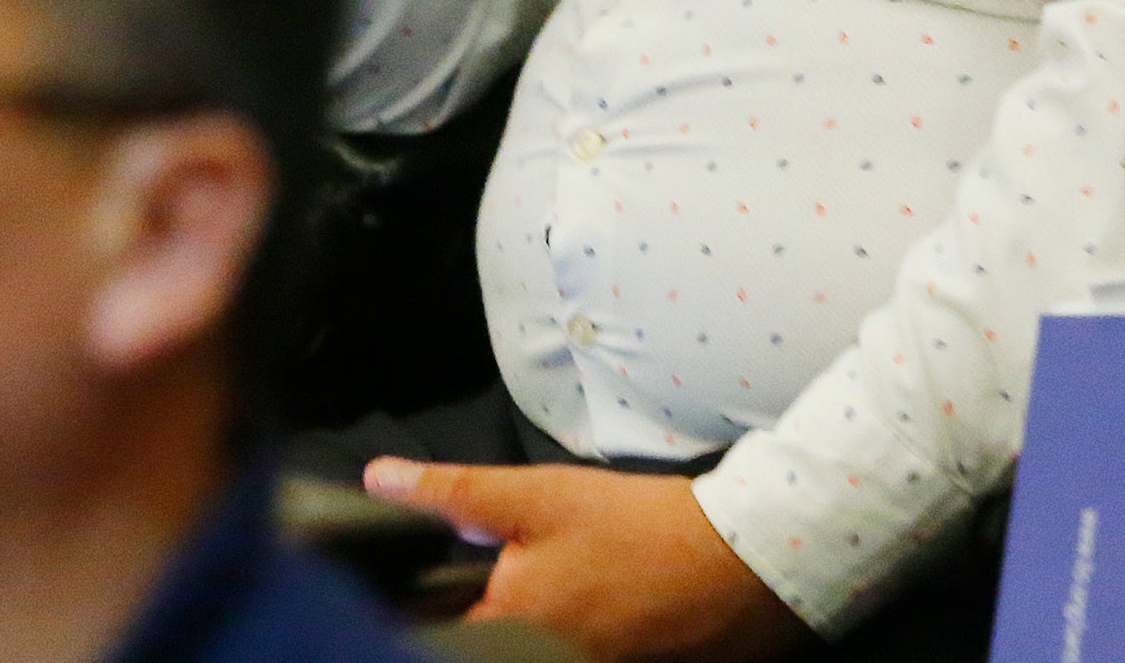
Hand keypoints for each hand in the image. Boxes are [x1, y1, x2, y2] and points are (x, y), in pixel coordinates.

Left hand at [364, 460, 806, 662]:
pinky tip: (602, 609)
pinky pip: (583, 660)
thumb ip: (455, 492)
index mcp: (511, 629)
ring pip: (536, 653)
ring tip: (577, 585)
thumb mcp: (540, 496)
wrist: (748, 561)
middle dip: (489, 614)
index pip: (437, 635)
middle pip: (490, 645)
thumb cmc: (639, 527)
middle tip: (533, 570)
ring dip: (537, 626)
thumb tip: (376, 481)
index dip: (431, 609)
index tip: (432, 587)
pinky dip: (581, 639)